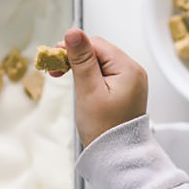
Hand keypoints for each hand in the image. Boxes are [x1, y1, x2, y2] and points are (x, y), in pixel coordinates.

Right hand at [51, 28, 147, 146]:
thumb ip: (81, 59)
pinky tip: (79, 85)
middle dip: (75, 58)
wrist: (118, 157)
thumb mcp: (88, 90)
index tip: (54, 59)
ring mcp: (131, 82)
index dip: (73, 49)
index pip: (97, 44)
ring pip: (100, 63)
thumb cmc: (104, 128)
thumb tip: (74, 32)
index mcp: (129, 69)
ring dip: (81, 67)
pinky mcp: (125, 91)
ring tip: (63, 78)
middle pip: (99, 52)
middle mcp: (134, 72)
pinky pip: (105, 75)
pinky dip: (90, 77)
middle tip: (55, 71)